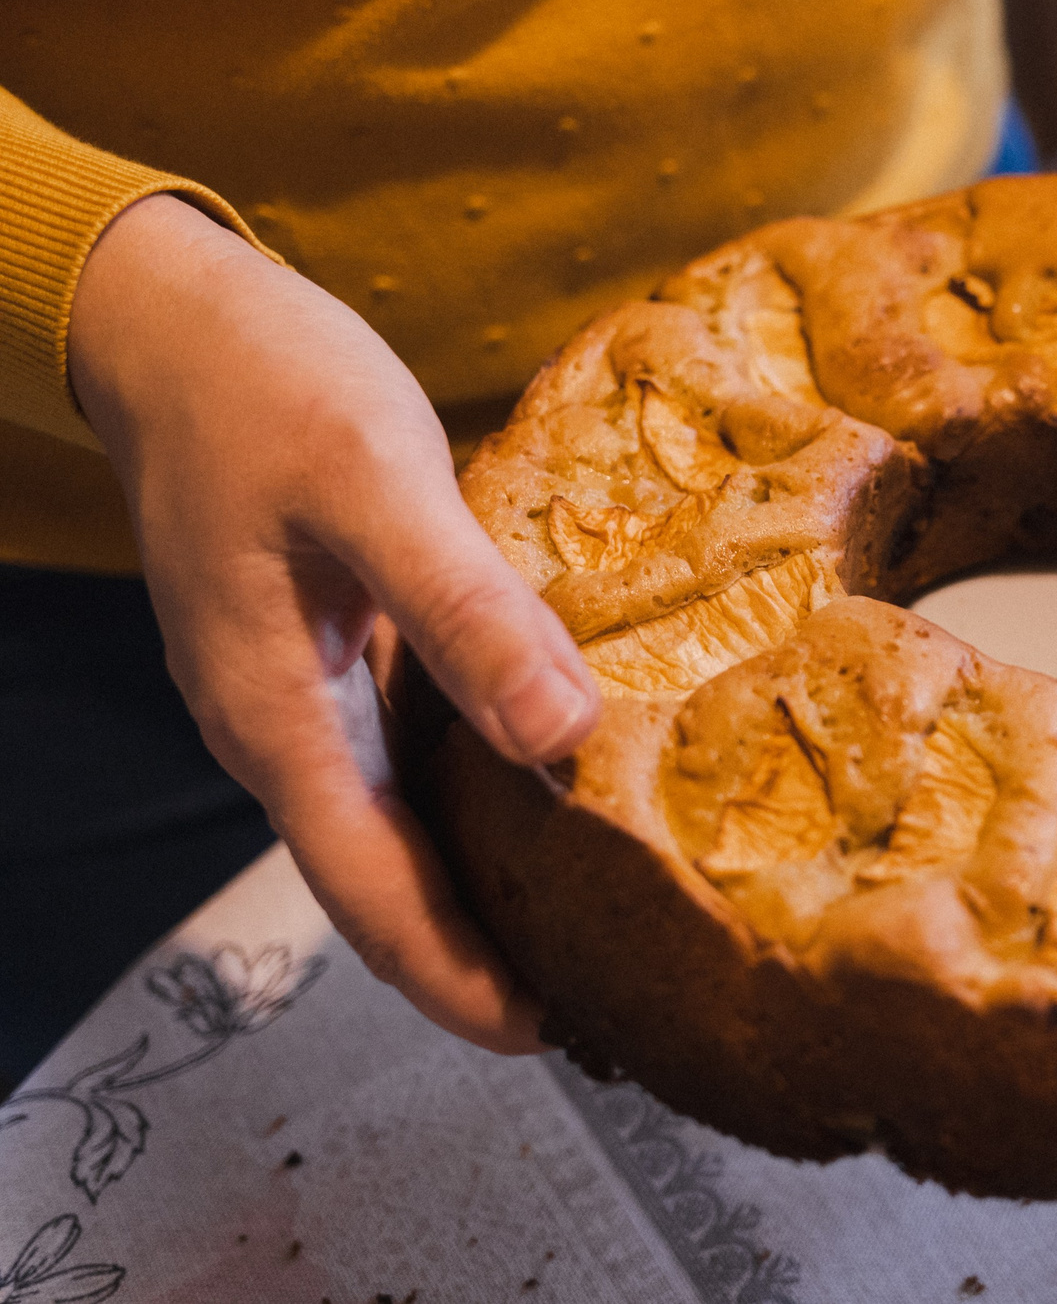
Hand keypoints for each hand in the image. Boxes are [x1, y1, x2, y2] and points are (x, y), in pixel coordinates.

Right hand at [66, 195, 598, 1052]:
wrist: (173, 318)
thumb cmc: (263, 387)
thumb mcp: (376, 484)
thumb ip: (467, 614)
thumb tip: (560, 743)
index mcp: (274, 718)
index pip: (368, 892)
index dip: (451, 973)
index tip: (540, 1032)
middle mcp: (280, 726)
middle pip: (381, 881)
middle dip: (472, 954)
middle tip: (589, 1006)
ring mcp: (299, 689)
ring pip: (395, 822)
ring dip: (475, 881)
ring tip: (581, 923)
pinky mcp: (330, 643)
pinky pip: (406, 749)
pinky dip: (472, 788)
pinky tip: (543, 782)